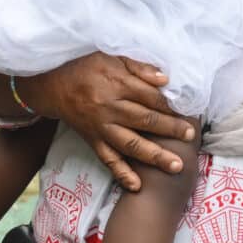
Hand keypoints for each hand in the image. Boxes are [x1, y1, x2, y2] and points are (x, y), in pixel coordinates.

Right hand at [31, 53, 195, 190]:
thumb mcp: (111, 56)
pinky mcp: (93, 141)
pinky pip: (108, 160)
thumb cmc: (85, 67)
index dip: (171, 105)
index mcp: (116, 83)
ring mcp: (101, 127)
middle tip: (190, 137)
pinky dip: (122, 174)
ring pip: (130, 144)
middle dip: (170, 129)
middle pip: (144, 120)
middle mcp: (109, 107)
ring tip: (175, 166)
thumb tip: (165, 79)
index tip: (189, 111)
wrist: (52, 85)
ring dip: (154, 156)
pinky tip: (137, 185)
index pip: (150, 96)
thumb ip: (139, 67)